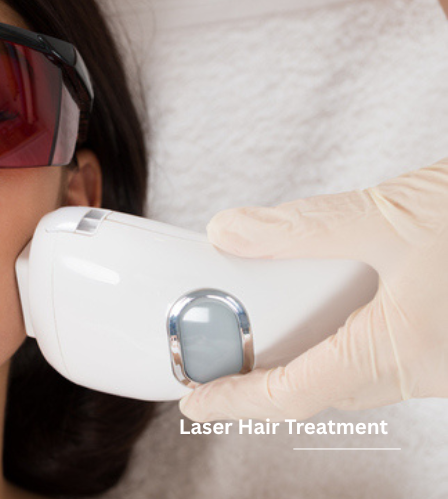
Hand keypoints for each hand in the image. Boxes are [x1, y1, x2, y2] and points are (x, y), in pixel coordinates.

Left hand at [178, 157, 447, 421]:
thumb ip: (303, 227)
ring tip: (265, 319)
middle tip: (218, 352)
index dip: (236, 401)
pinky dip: (345, 334)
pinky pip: (387, 353)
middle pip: (321, 386)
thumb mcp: (390, 214)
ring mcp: (440, 363)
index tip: (195, 402)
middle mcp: (422, 371)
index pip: (293, 396)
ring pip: (356, 370)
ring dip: (308, 352)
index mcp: (398, 353)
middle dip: (264, 375)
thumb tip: (231, 232)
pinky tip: (333, 297)